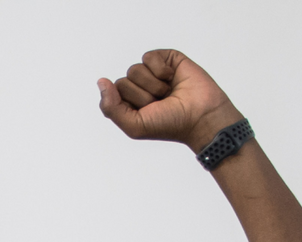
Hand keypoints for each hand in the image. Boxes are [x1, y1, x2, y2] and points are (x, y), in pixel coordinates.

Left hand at [97, 49, 242, 153]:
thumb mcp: (133, 125)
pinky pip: (149, 57)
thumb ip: (110, 107)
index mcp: (128, 103)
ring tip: (168, 93)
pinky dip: (160, 70)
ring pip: (134, 69)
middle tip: (160, 103)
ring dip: (152, 85)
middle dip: (142, 96)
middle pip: (123, 82)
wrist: (200, 116)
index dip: (128, 104)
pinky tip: (172, 78)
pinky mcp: (166, 59)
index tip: (147, 113)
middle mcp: (138, 87)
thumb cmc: (169, 124)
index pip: (112, 95)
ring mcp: (152, 72)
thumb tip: (101, 81)